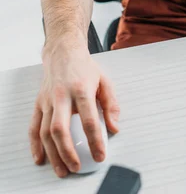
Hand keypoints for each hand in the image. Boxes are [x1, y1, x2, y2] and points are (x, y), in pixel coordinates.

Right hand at [29, 42, 119, 177]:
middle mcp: (62, 96)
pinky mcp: (39, 103)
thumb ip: (111, 104)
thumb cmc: (84, 67)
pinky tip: (41, 158)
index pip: (89, 120)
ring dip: (53, 154)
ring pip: (45, 132)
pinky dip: (35, 145)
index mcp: (81, 90)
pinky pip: (34, 127)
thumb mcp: (104, 81)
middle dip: (68, 152)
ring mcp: (48, 101)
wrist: (63, 52)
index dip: (95, 140)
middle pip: (60, 129)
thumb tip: (114, 127)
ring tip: (63, 169)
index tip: (100, 155)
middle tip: (77, 167)